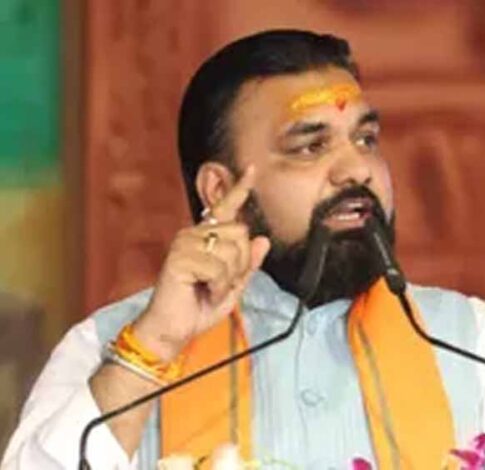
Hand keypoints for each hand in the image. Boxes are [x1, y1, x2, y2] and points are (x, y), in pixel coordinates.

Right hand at [132, 166, 269, 361]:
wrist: (173, 330)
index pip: (226, 209)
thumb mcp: (233, 286)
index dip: (240, 189)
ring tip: (211, 289)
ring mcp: (184, 244)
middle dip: (241, 263)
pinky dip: (220, 286)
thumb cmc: (199, 308)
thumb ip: (248, 264)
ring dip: (229, 278)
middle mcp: (193, 234)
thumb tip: (263, 239)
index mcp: (206, 237)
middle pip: (241, 233)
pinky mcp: (179, 258)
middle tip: (222, 283)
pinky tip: (205, 291)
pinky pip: (219, 268)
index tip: (253, 169)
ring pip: (232, 251)